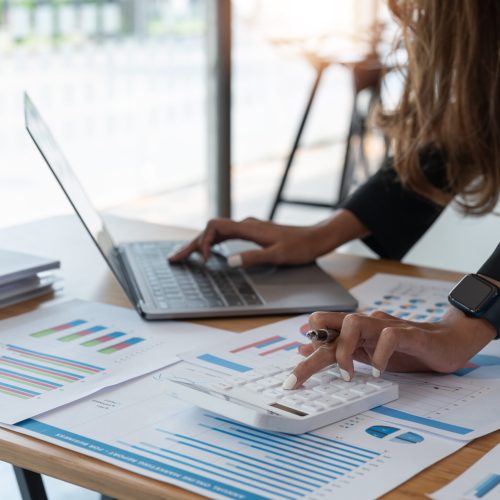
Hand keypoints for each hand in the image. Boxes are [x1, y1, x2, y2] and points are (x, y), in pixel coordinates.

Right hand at [168, 210, 369, 267]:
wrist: (316, 238)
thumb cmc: (300, 247)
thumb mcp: (278, 255)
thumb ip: (253, 258)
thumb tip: (227, 261)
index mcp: (249, 228)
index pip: (215, 228)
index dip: (203, 242)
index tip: (203, 260)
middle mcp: (246, 225)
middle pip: (211, 230)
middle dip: (192, 244)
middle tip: (174, 259)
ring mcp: (249, 228)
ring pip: (217, 232)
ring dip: (200, 243)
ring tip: (185, 256)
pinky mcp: (252, 233)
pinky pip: (225, 235)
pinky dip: (213, 243)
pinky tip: (210, 252)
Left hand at [284, 308, 496, 389]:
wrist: (447, 341)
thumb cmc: (405, 348)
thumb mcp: (367, 352)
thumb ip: (340, 349)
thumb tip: (306, 350)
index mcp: (356, 330)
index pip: (324, 328)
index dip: (309, 342)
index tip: (297, 362)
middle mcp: (367, 324)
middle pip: (331, 327)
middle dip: (312, 356)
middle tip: (295, 380)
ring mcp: (386, 326)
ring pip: (354, 323)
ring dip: (344, 350)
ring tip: (347, 376)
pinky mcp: (409, 334)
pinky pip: (389, 336)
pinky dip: (380, 355)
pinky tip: (378, 372)